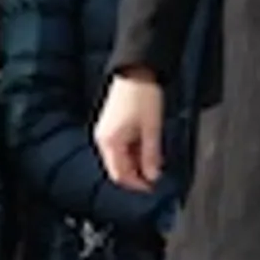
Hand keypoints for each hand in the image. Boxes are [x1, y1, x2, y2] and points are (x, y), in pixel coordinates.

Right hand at [96, 73, 165, 191]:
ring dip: (137, 164)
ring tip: (155, 163)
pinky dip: (134, 153)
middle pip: (118, 169)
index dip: (137, 185)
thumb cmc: (143, 96)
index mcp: (110, 142)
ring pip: (120, 159)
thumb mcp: (152, 129)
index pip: (121, 175)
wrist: (135, 70)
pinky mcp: (111, 126)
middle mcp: (103, 140)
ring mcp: (106, 133)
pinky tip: (148, 150)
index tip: (153, 189)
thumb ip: (151, 155)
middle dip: (137, 176)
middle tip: (156, 178)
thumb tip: (153, 176)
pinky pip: (121, 148)